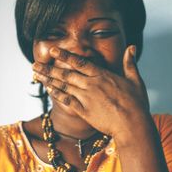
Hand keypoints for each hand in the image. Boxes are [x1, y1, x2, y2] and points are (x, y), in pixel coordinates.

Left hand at [33, 45, 150, 137]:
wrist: (133, 125)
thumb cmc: (136, 103)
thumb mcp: (135, 80)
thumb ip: (130, 63)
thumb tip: (131, 47)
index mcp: (102, 75)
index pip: (80, 62)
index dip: (65, 55)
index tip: (52, 50)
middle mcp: (91, 84)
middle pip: (66, 74)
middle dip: (49, 68)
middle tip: (34, 65)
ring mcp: (86, 98)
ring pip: (64, 86)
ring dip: (48, 80)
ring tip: (36, 75)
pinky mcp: (84, 111)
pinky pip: (67, 101)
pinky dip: (57, 95)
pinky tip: (49, 90)